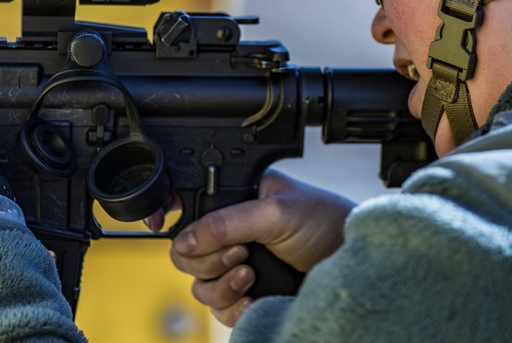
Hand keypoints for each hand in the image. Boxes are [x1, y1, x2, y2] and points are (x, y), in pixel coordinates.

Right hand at [168, 170, 353, 326]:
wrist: (352, 264)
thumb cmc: (324, 223)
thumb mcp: (276, 212)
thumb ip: (228, 222)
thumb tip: (186, 239)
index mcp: (235, 199)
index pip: (189, 208)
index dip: (169, 214)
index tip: (159, 222)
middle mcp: (231, 232)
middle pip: (186, 254)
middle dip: (208, 258)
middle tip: (241, 253)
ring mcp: (237, 266)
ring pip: (199, 286)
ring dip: (222, 284)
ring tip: (252, 273)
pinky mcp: (248, 296)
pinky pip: (219, 311)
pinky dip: (233, 308)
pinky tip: (256, 298)